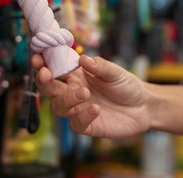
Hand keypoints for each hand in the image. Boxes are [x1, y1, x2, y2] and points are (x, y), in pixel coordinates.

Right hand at [31, 54, 151, 137]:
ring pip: (58, 107)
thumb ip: (99, 66)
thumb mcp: (115, 72)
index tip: (38, 57)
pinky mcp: (87, 125)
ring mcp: (78, 109)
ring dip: (67, 99)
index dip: (43, 63)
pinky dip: (83, 116)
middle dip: (43, 81)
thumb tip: (83, 58)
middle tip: (46, 73)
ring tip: (84, 92)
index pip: (55, 68)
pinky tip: (96, 109)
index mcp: (77, 75)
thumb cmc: (126, 85)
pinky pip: (76, 123)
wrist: (144, 106)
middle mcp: (73, 92)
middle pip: (49, 89)